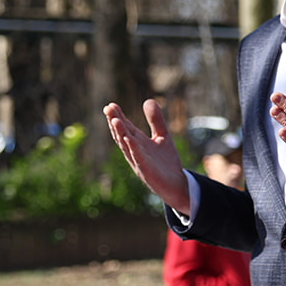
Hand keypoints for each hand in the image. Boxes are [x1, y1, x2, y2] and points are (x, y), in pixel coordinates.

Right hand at [103, 99, 188, 214]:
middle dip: (115, 122)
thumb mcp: (163, 136)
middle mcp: (135, 151)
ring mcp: (139, 161)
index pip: (125, 127)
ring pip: (127, 146)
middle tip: (108, 108)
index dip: (118, 116)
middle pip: (122, 134)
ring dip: (120, 133)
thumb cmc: (166, 162)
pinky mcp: (147, 171)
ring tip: (115, 120)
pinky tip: (129, 139)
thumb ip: (156, 120)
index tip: (111, 104)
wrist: (177, 184)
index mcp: (138, 142)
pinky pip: (138, 158)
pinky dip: (133, 149)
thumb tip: (148, 100)